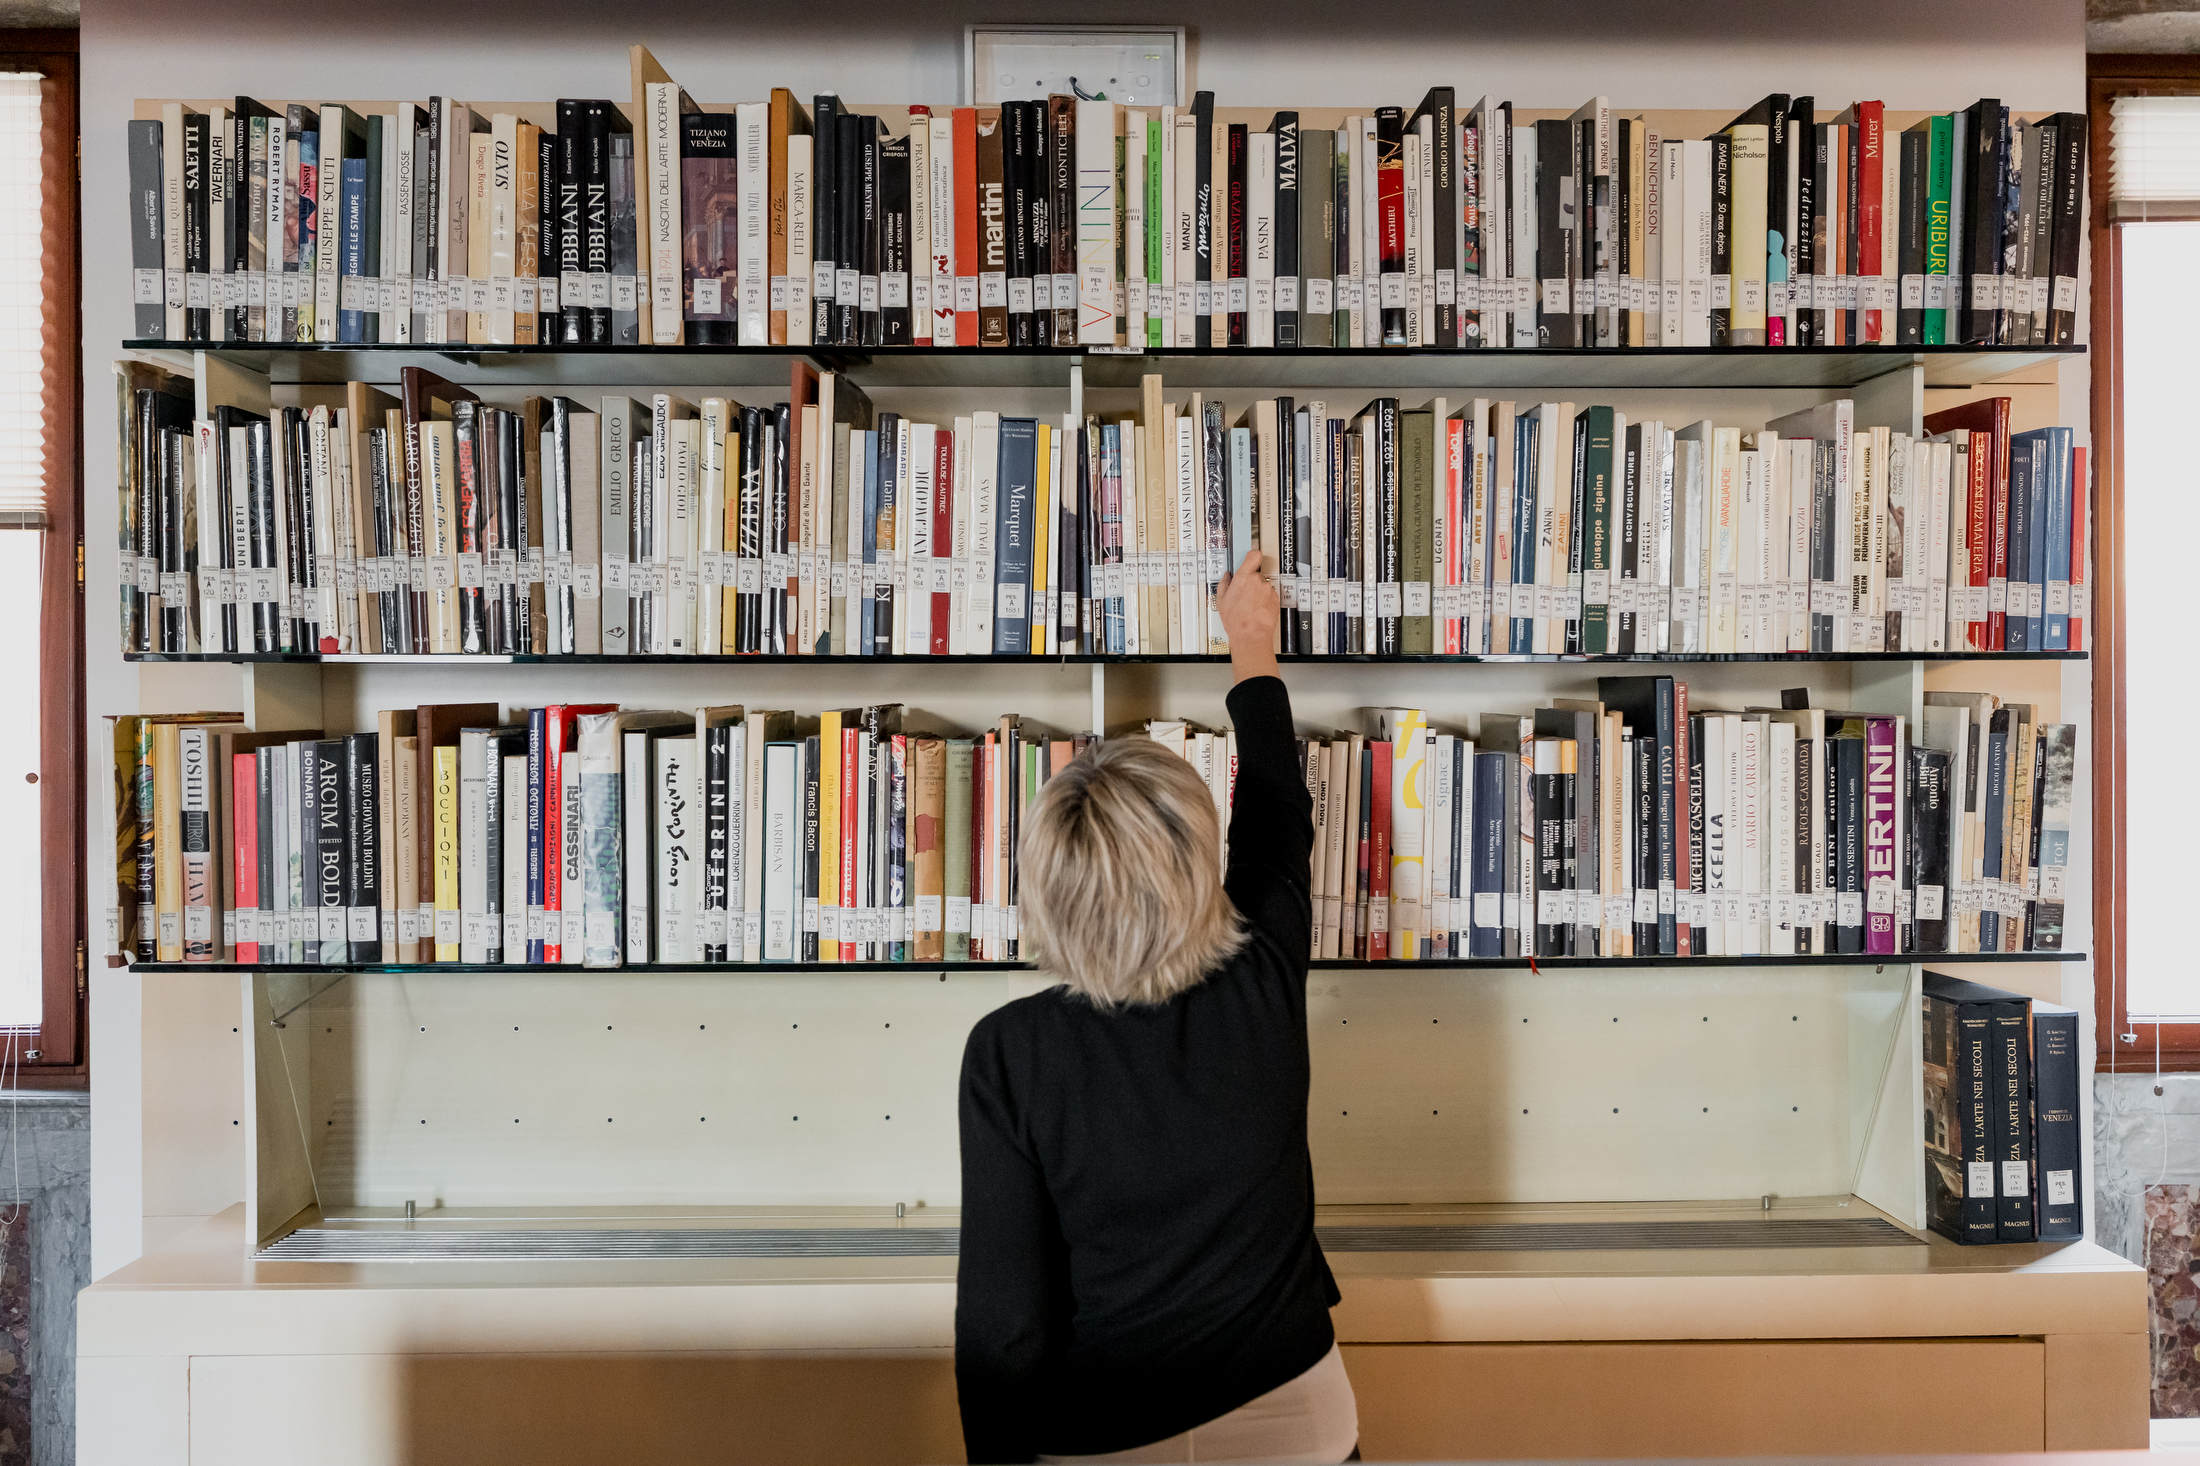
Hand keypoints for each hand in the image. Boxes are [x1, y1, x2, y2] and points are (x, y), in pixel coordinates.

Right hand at [1216, 550, 1278, 680]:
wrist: (1251, 635)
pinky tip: (1257, 609)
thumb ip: (1224, 584)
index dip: (1252, 556)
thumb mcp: (1221, 601)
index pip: (1253, 555)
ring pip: (1264, 586)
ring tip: (1250, 605)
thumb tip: (1227, 577)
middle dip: (1252, 581)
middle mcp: (1258, 581)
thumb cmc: (1236, 621)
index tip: (1250, 558)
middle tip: (1244, 593)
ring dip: (1259, 592)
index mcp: (1243, 577)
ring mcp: (1268, 590)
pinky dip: (1265, 601)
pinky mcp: (1276, 599)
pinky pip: (1270, 596)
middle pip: (1257, 574)